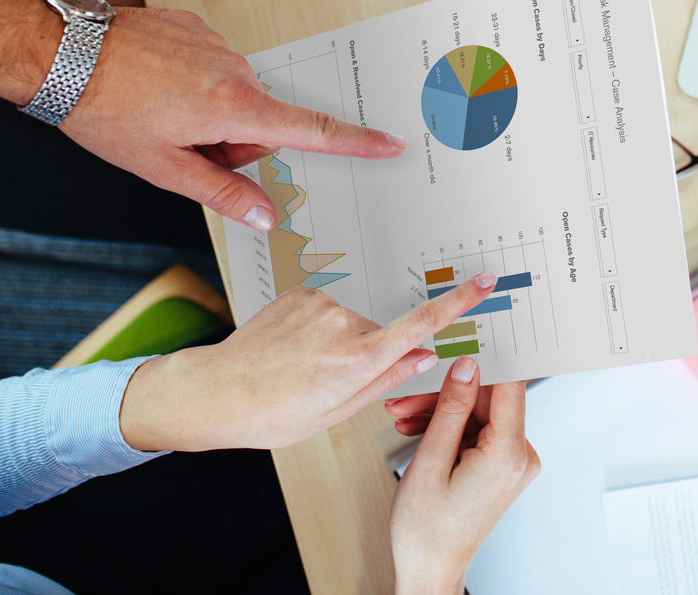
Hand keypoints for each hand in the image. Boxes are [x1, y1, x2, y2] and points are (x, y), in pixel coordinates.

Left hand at [0, 0, 404, 229]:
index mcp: (234, 107)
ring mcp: (213, 42)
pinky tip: (151, 84)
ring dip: (207, 111)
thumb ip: (221, 192)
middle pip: (260, 120)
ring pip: (232, 94)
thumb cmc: (104, 110)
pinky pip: (209, 63)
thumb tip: (263, 215)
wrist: (59, 50)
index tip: (390, 143)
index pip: (310, 131)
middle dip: (231, 141)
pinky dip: (189, 81)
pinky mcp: (192, 23)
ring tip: (155, 112)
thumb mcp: (161, 167)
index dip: (355, 142)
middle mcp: (234, 69)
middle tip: (180, 147)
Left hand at [118, 272, 500, 450]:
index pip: (421, 326)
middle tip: (325, 381)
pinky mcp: (302, 292)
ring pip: (351, 323)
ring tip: (299, 366)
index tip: (481, 282)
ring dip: (337, 342)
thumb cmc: (273, 414)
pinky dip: (316, 328)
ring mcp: (321, 304)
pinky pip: (326, 310)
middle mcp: (344, 325)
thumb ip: (386, 380)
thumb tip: (423, 355)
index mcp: (358, 362)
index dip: (457, 302)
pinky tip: (290, 349)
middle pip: (379, 334)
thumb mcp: (337, 412)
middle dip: (367, 353)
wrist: (217, 392)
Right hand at [389, 360, 539, 594]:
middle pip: (486, 399)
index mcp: (509, 455)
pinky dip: (447, 429)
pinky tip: (418, 430)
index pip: (508, 384)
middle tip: (404, 398)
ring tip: (402, 418)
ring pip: (476, 414)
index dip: (483, 359)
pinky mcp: (500, 468)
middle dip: (443, 394)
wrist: (428, 570)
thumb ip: (451, 407)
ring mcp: (512, 464)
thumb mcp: (431, 459)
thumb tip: (468, 365)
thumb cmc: (427, 530)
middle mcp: (520, 458)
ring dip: (439, 412)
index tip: (460, 343)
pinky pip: (476, 432)